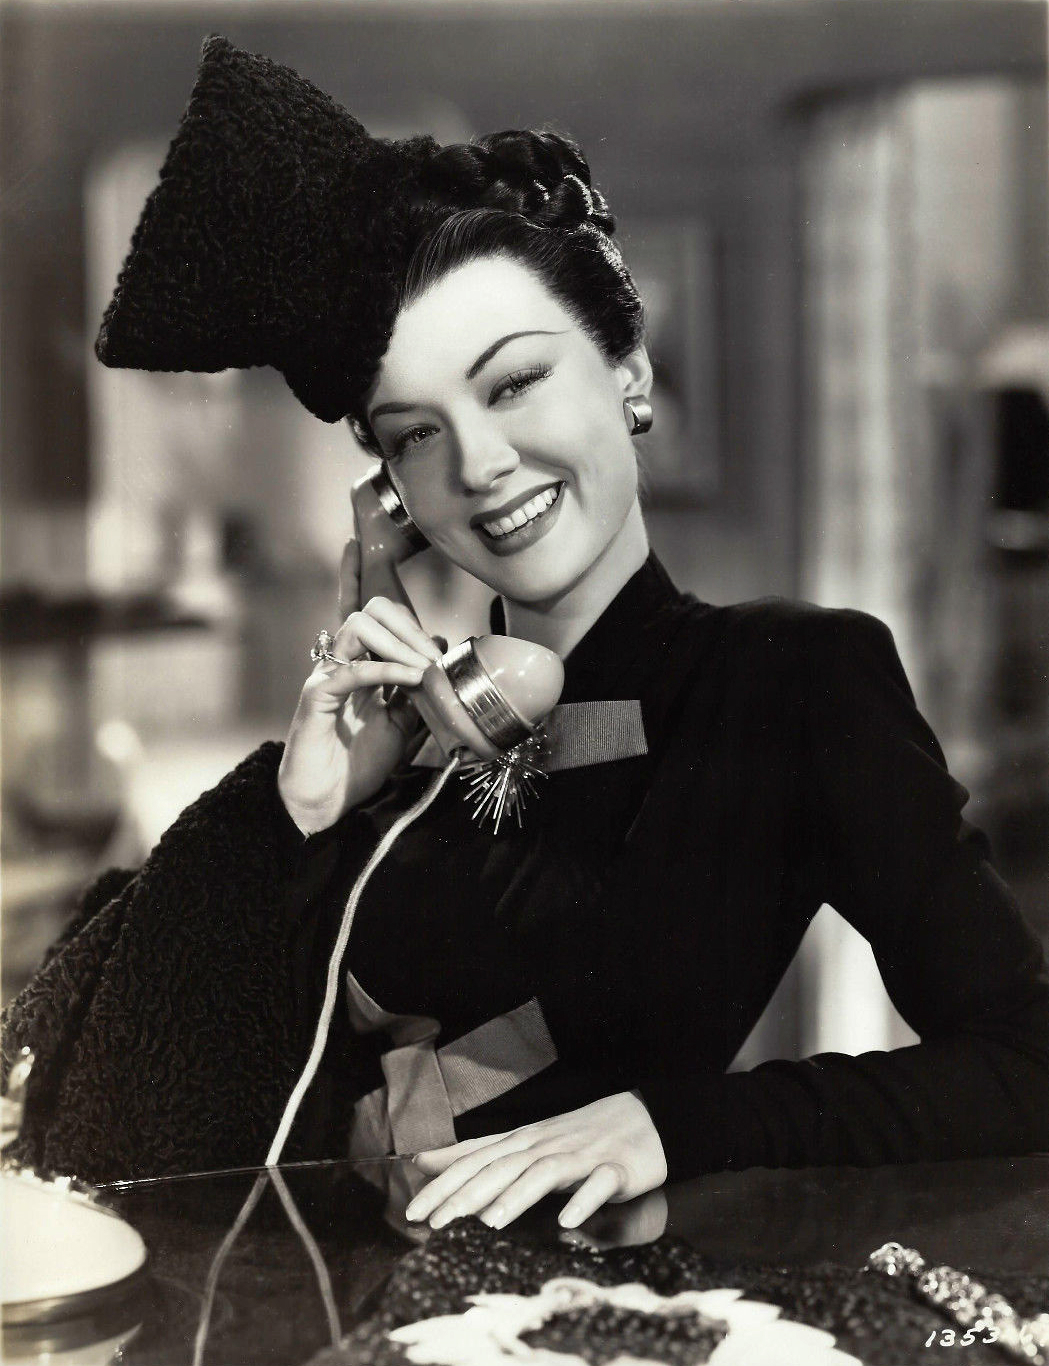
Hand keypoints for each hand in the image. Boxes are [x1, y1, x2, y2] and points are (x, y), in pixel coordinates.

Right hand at [277, 479, 441, 836]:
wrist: (327, 804)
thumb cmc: (359, 764)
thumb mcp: (405, 725)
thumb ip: (420, 688)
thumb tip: (440, 648)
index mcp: (358, 665)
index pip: (360, 612)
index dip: (355, 576)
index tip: (355, 542)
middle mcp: (339, 663)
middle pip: (366, 612)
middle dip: (404, 623)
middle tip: (432, 654)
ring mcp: (326, 677)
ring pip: (357, 629)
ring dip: (398, 644)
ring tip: (423, 669)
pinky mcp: (318, 698)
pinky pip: (351, 670)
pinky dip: (385, 670)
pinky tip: (409, 679)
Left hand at [404, 1092, 667, 1230]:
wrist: (644, 1117)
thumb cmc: (578, 1136)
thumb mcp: (525, 1143)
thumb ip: (478, 1154)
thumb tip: (424, 1160)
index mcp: (524, 1142)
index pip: (476, 1161)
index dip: (444, 1184)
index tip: (413, 1212)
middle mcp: (546, 1146)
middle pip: (502, 1168)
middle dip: (467, 1194)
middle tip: (436, 1223)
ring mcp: (581, 1156)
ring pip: (544, 1174)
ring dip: (517, 1196)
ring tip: (491, 1222)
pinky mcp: (615, 1168)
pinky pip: (598, 1184)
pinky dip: (582, 1200)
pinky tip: (568, 1221)